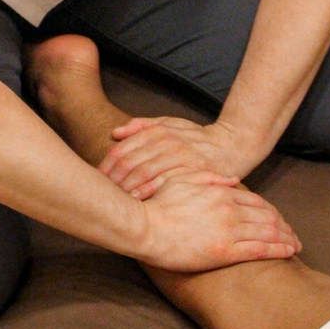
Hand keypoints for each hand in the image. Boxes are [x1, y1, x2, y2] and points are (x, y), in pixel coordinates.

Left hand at [98, 116, 262, 197]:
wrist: (231, 146)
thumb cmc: (195, 137)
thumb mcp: (170, 124)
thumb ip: (142, 126)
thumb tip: (115, 133)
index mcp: (159, 130)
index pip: (124, 149)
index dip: (107, 165)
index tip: (98, 179)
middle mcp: (169, 142)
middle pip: (131, 163)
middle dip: (113, 180)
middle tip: (101, 194)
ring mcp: (181, 158)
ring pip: (145, 175)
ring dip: (127, 190)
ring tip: (115, 202)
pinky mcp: (193, 173)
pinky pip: (165, 186)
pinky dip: (149, 195)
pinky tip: (139, 205)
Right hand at [136, 167, 301, 271]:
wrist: (145, 227)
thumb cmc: (159, 204)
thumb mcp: (183, 180)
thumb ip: (209, 177)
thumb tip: (231, 179)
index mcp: (220, 192)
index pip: (254, 200)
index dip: (270, 210)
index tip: (277, 218)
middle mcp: (229, 209)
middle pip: (266, 215)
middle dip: (282, 225)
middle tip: (292, 233)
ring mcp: (229, 230)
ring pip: (268, 232)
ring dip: (285, 237)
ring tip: (295, 243)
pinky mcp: (225, 251)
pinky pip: (260, 249)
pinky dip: (278, 249)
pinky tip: (289, 251)